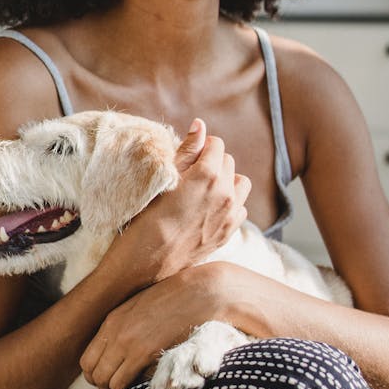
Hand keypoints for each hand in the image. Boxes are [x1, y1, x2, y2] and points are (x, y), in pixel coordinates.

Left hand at [80, 262, 231, 388]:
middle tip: (116, 388)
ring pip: (104, 380)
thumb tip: (118, 348)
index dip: (95, 373)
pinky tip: (138, 385)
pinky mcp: (143, 352)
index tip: (110, 377)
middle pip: (91, 372)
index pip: (86, 358)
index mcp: (112, 319)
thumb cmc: (176, 300)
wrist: (198, 293)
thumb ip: (126, 326)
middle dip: (101, 384)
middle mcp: (115, 331)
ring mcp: (127, 342)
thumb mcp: (142, 307)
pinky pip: (121, 382)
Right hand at [114, 118, 250, 283]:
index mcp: (209, 173)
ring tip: (205, 189)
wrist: (147, 262)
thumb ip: (187, 149)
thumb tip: (201, 125)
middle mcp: (226, 192)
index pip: (217, 144)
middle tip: (190, 175)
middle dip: (213, 162)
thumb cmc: (148, 217)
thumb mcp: (164, 178)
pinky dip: (230, 203)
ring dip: (227, 181)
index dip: (201, 148)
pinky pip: (240, 207)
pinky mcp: (230, 231)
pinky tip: (210, 209)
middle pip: (229, 162)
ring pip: (240, 183)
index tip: (188, 158)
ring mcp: (231, 214)